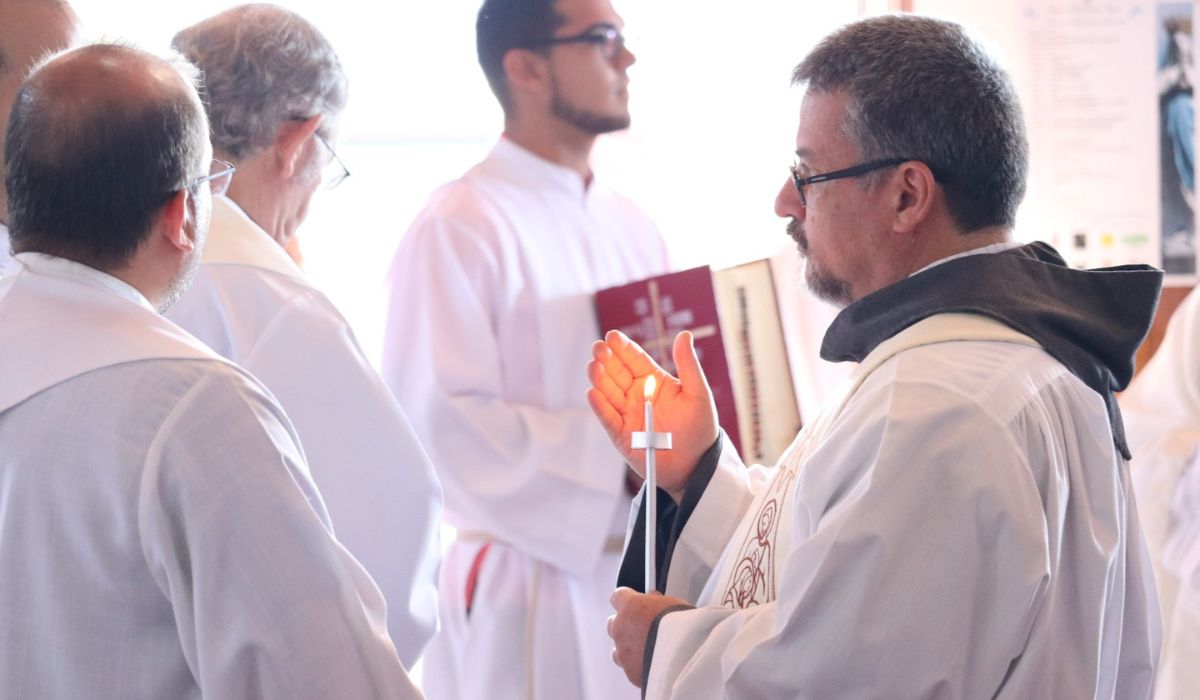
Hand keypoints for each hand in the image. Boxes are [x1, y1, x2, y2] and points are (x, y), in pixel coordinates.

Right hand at [587, 330, 718, 502]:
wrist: (696, 465)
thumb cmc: (700, 428)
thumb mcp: (698, 393)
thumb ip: (688, 365)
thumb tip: (684, 334)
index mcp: (654, 381)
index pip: (635, 359)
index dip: (623, 348)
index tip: (612, 336)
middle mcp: (636, 395)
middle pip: (617, 373)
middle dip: (606, 360)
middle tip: (598, 348)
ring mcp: (627, 414)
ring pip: (608, 392)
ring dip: (599, 379)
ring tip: (594, 366)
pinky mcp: (621, 435)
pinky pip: (608, 418)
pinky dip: (599, 406)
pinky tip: (593, 393)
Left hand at [607, 587, 690, 687]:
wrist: (685, 658)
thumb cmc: (682, 627)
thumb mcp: (672, 603)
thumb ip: (656, 602)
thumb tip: (653, 601)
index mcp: (630, 607)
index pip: (617, 597)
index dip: (626, 600)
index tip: (634, 602)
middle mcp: (621, 629)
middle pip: (614, 624)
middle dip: (625, 625)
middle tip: (642, 627)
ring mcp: (623, 653)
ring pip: (617, 650)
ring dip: (628, 648)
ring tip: (647, 650)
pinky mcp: (630, 673)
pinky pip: (629, 668)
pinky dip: (638, 666)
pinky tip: (653, 665)